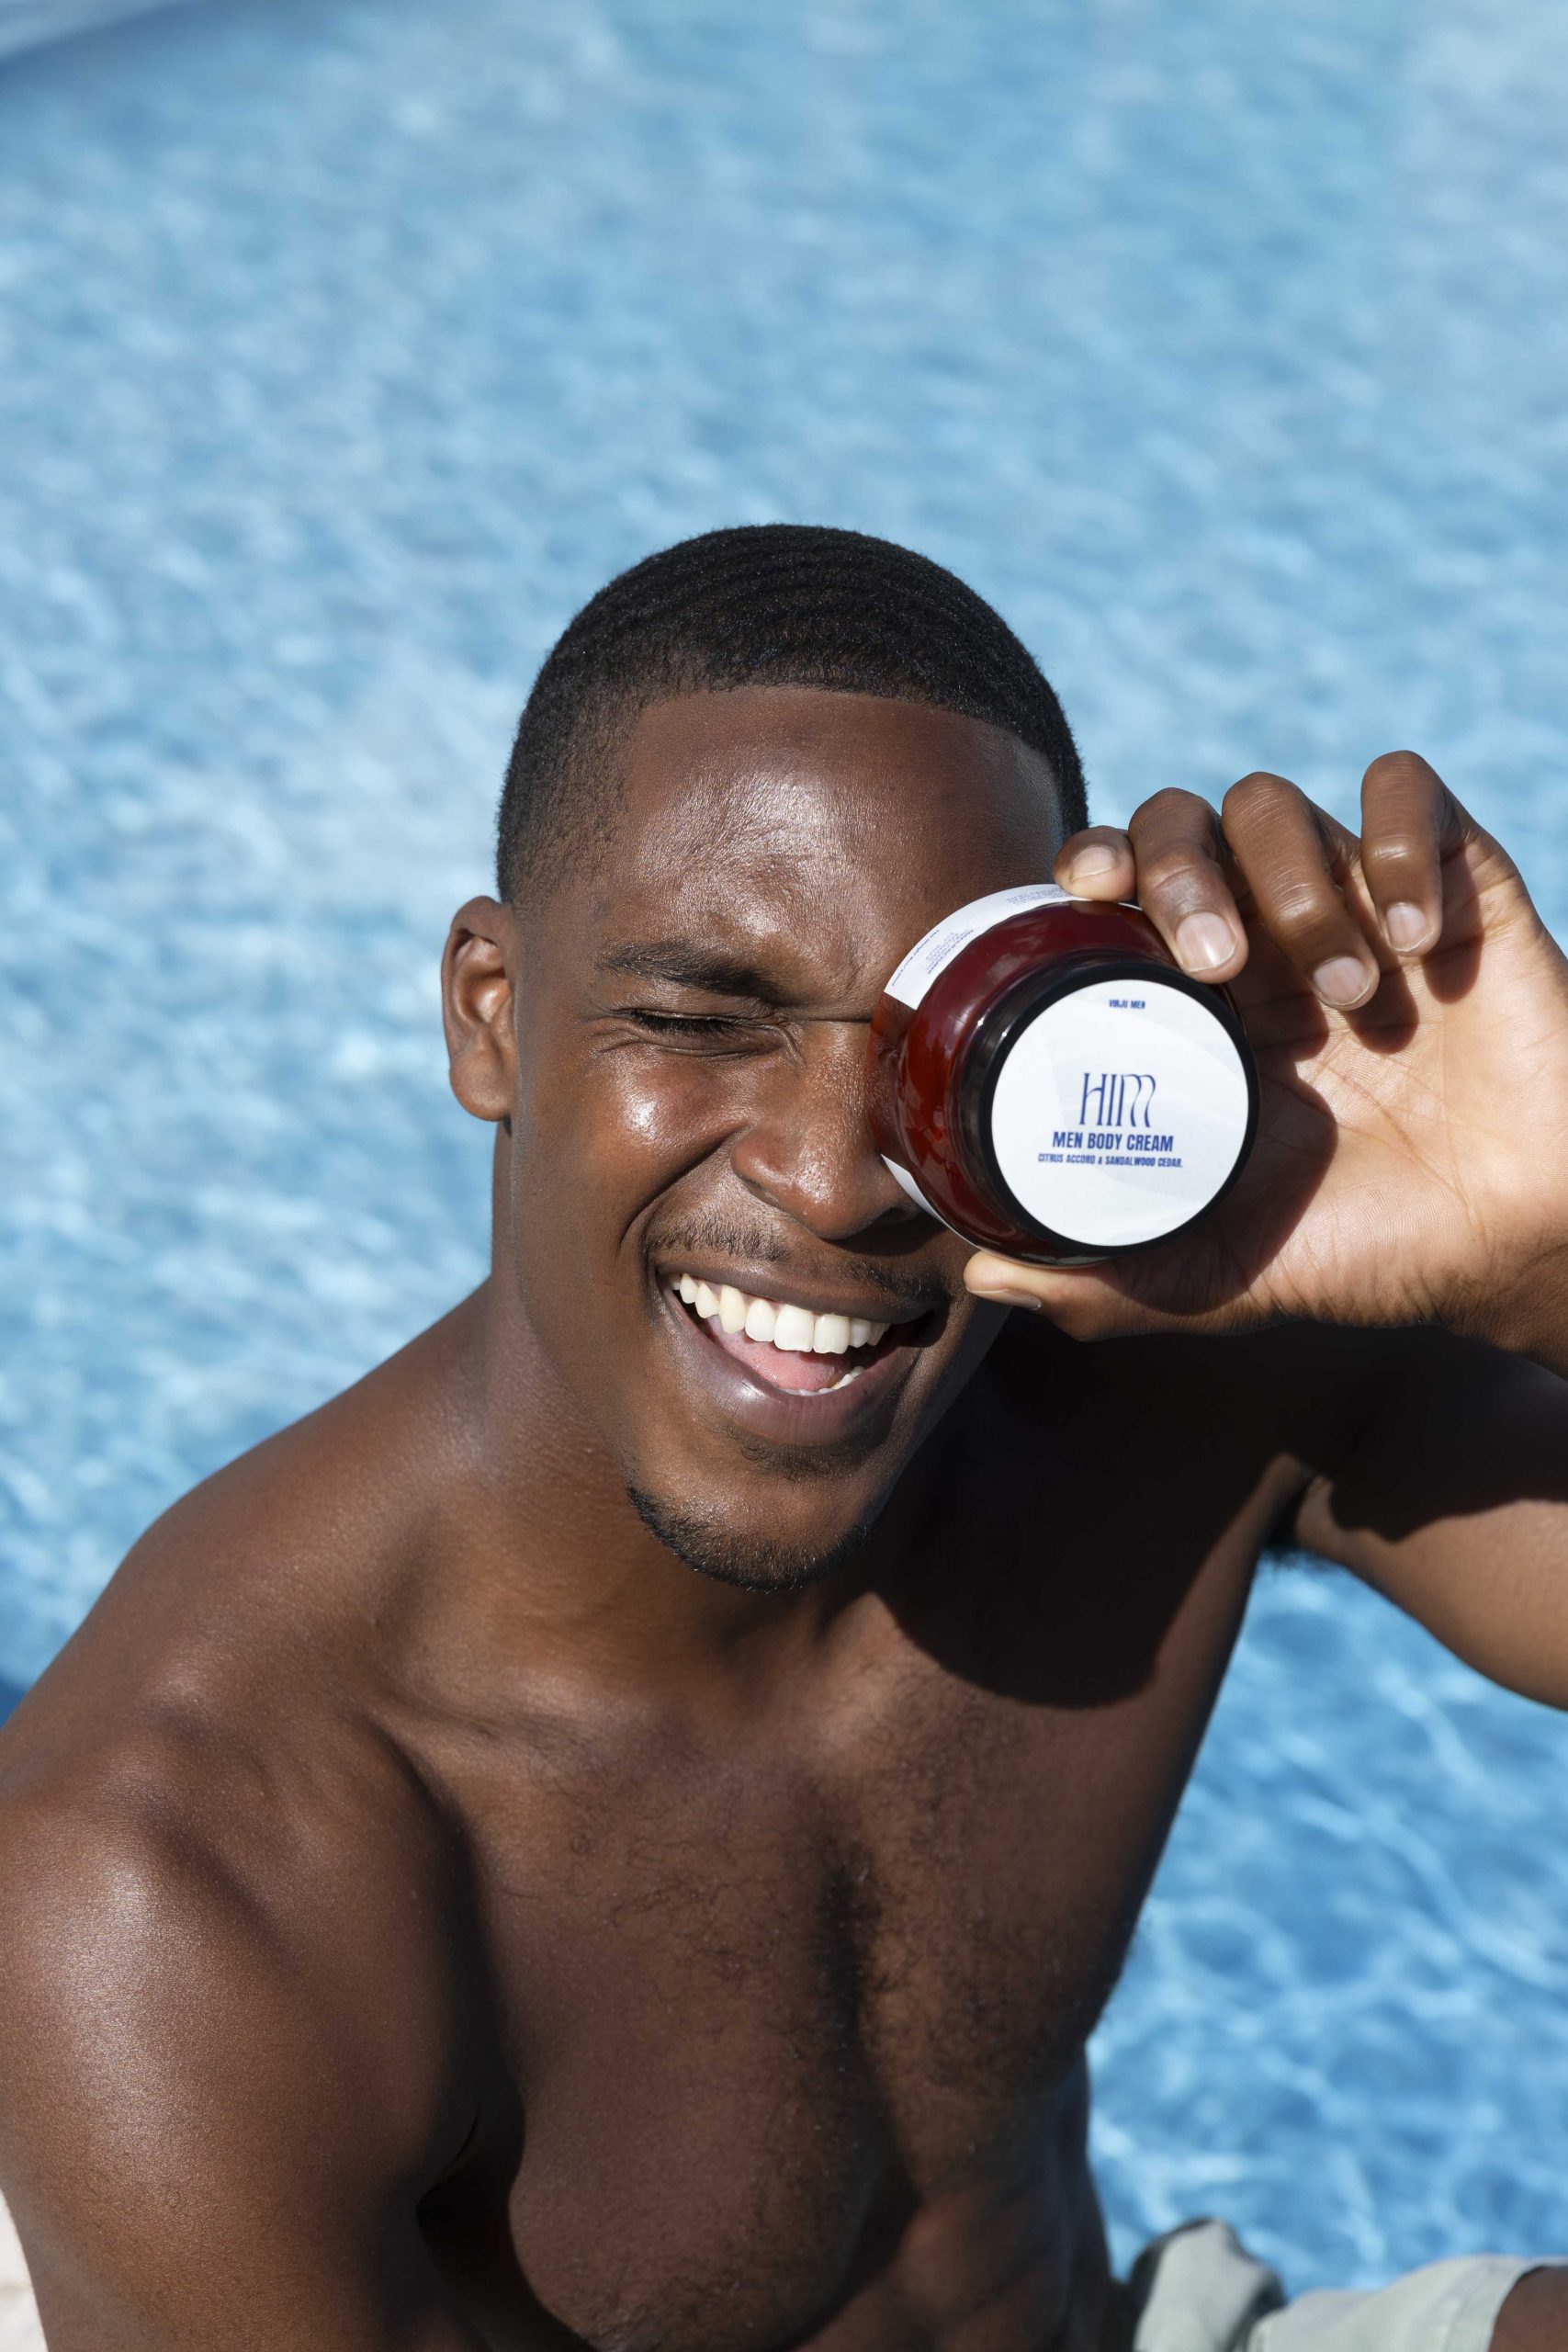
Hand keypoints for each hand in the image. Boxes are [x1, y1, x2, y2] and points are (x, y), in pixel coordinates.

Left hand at [965, 753, 1567, 1363]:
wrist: (1511, 1246)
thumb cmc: (1365, 1251)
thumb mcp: (1214, 1279)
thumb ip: (1106, 1283)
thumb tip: (982, 1279)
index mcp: (1198, 1002)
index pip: (1120, 881)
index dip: (1095, 858)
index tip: (1086, 888)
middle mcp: (1267, 939)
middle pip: (1185, 819)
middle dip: (1181, 867)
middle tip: (1218, 963)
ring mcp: (1356, 904)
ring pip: (1281, 804)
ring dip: (1297, 881)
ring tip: (1344, 991)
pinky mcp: (1456, 884)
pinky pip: (1412, 790)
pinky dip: (1400, 842)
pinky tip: (1415, 938)